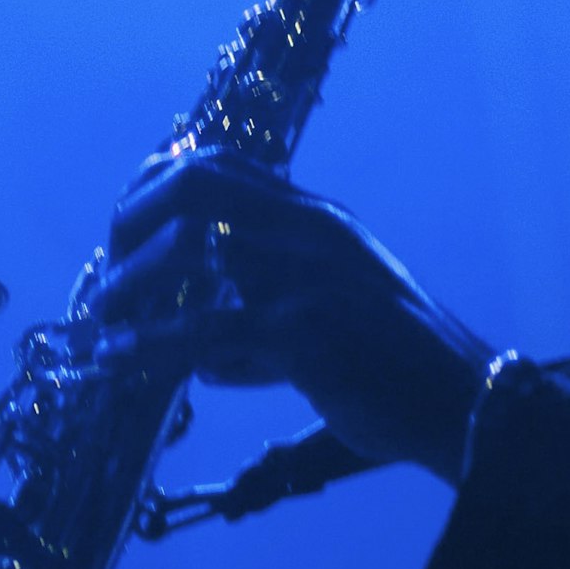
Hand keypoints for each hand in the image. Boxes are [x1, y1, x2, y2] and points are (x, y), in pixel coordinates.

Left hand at [100, 153, 492, 480]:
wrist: (467, 405)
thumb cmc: (397, 363)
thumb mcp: (336, 305)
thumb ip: (273, 303)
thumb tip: (204, 346)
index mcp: (317, 217)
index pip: (219, 164)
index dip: (154, 186)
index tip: (122, 229)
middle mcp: (310, 230)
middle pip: (194, 183)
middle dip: (132, 222)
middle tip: (108, 276)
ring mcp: (307, 277)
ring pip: (189, 252)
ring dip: (130, 289)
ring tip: (102, 326)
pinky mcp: (304, 333)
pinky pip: (203, 333)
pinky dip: (149, 348)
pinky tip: (119, 364)